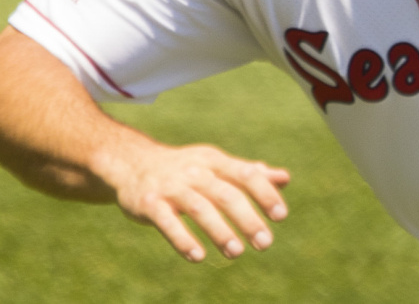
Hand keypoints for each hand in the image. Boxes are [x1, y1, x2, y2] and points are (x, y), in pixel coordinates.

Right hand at [98, 140, 290, 261]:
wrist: (133, 163)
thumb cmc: (186, 169)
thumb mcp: (217, 166)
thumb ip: (249, 173)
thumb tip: (285, 178)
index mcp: (215, 161)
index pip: (246, 174)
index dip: (265, 194)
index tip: (281, 216)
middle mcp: (195, 172)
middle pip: (226, 194)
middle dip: (248, 218)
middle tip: (265, 243)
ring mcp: (171, 187)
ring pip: (200, 208)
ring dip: (220, 231)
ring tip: (236, 252)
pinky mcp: (149, 204)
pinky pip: (168, 222)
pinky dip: (183, 239)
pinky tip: (199, 256)